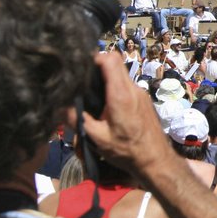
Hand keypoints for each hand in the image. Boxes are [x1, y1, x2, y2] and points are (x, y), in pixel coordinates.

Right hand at [68, 52, 175, 176]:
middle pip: (115, 64)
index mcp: (121, 94)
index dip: (94, 58)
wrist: (156, 159)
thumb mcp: (97, 137)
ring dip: (105, 82)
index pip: (110, 59)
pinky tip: (105, 109)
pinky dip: (114, 91)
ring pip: (120, 76)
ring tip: (92, 99)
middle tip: (82, 83)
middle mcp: (133, 89)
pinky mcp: (143, 100)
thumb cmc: (127, 150)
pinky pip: (126, 87)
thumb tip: (61, 107)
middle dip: (97, 69)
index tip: (80, 67)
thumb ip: (78, 120)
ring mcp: (140, 93)